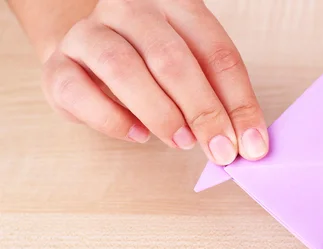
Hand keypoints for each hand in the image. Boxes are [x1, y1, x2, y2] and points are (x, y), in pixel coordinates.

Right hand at [41, 0, 267, 163]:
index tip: (252, 144)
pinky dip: (115, 121)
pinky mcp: (59, 64)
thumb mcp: (192, 70)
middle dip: (204, 112)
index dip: (239, 102)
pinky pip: (82, 93)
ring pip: (124, 69)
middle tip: (221, 150)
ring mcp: (89, 33)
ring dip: (161, 114)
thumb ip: (217, 98)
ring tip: (182, 142)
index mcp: (176, 4)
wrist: (90, 55)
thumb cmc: (151, 65)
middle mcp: (131, 9)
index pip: (217, 53)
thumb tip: (245, 144)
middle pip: (172, 59)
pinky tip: (138, 134)